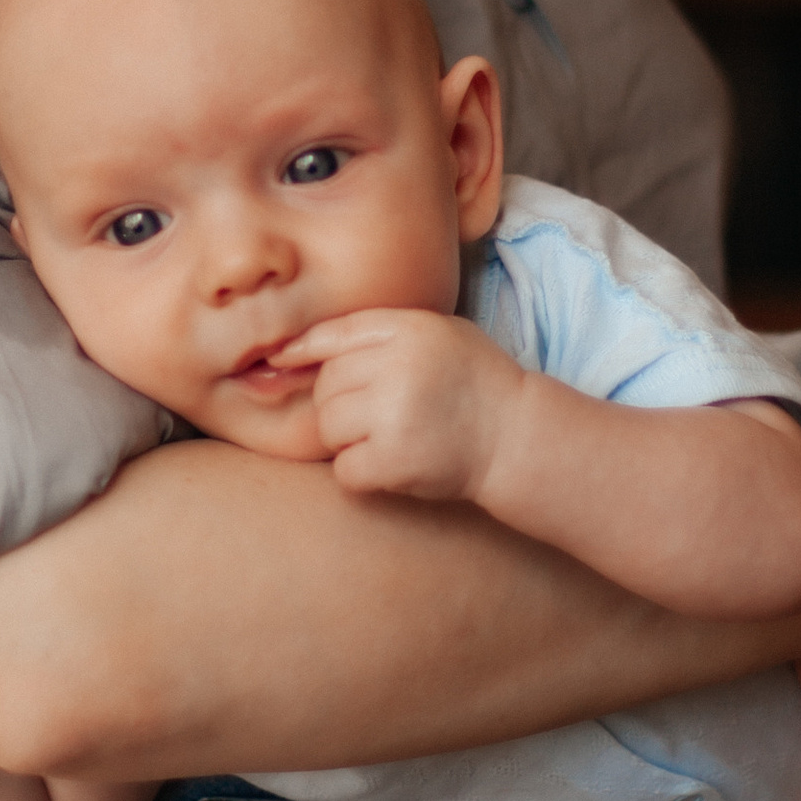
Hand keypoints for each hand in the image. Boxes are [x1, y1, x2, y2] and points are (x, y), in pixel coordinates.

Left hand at [276, 309, 523, 502]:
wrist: (516, 438)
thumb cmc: (474, 382)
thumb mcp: (438, 333)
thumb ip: (380, 333)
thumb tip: (297, 348)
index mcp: (411, 328)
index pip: (335, 334)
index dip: (304, 349)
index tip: (284, 361)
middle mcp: (399, 366)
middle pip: (326, 384)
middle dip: (339, 402)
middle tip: (375, 413)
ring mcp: (395, 414)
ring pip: (328, 426)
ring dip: (346, 438)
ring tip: (384, 437)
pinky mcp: (394, 461)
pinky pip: (344, 468)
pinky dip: (359, 472)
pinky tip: (388, 464)